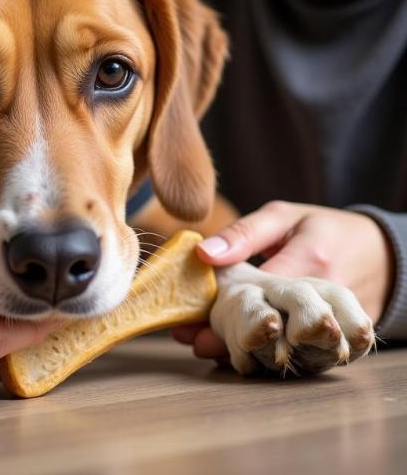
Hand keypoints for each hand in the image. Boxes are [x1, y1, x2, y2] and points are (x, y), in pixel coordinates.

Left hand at [172, 201, 394, 361]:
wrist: (383, 253)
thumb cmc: (323, 228)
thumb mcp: (284, 217)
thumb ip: (244, 234)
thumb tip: (204, 252)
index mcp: (309, 263)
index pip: (259, 294)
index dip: (221, 308)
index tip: (188, 318)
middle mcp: (324, 301)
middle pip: (270, 329)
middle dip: (229, 337)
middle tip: (192, 340)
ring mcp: (334, 325)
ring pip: (283, 348)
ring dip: (246, 351)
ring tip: (205, 348)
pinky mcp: (337, 340)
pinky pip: (298, 354)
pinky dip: (269, 353)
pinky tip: (239, 354)